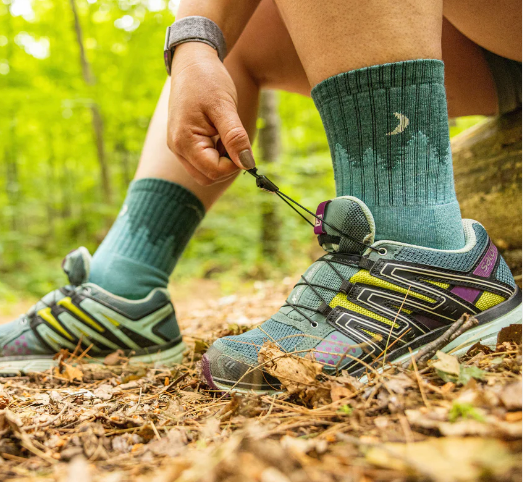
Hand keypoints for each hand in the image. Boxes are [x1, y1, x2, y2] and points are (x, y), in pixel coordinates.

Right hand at [167, 42, 254, 185]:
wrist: (192, 61)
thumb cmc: (207, 79)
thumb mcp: (225, 107)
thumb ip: (235, 138)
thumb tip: (247, 164)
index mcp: (184, 141)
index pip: (214, 171)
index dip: (234, 164)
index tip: (243, 144)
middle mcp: (177, 148)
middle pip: (208, 177)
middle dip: (228, 166)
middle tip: (235, 140)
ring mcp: (178, 147)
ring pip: (205, 172)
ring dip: (222, 161)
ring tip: (225, 134)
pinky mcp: (183, 144)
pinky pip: (202, 162)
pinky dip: (216, 155)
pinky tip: (219, 135)